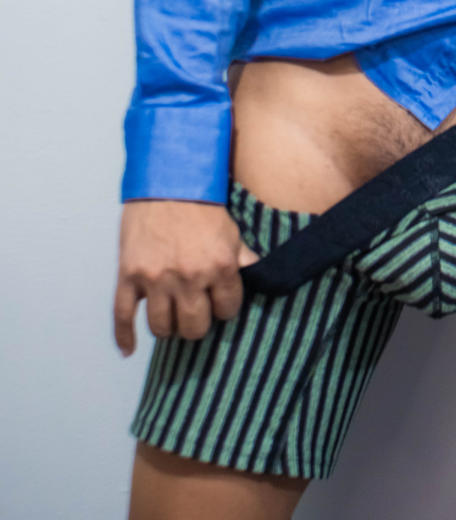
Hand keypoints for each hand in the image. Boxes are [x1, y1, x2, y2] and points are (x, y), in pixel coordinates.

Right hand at [113, 199, 260, 356]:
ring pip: (161, 327)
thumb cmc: (201, 203)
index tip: (218, 302)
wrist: (166, 178)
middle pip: (194, 328)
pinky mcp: (129, 275)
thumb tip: (260, 273)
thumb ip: (243, 258)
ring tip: (171, 316)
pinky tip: (129, 349)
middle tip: (194, 312)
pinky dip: (125, 337)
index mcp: (219, 266)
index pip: (227, 311)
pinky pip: (123, 316)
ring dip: (167, 326)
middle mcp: (188, 277)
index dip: (223, 309)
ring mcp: (156, 278)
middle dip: (196, 323)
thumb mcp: (231, 230)